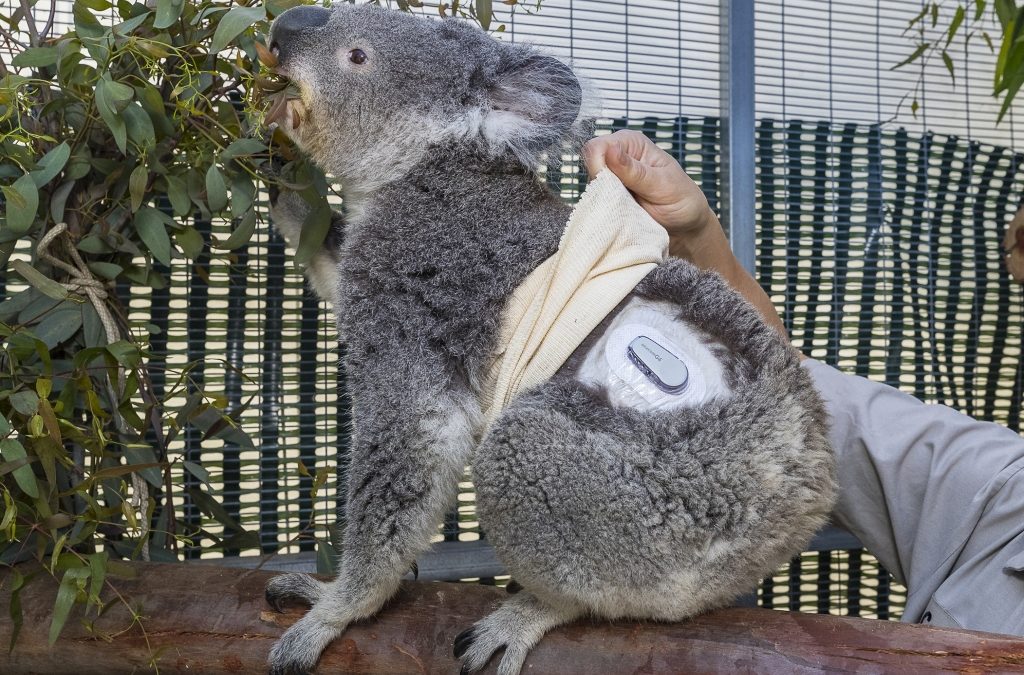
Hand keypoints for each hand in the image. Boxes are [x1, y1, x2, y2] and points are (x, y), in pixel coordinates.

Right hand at [582, 130, 716, 242]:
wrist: (686, 229)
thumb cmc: (682, 200)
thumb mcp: (662, 185)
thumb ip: (635, 171)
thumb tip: (610, 150)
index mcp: (631, 144)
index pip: (597, 147)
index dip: (599, 166)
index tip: (613, 186)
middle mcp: (616, 158)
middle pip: (589, 169)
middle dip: (601, 187)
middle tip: (626, 202)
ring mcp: (610, 181)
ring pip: (589, 190)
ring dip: (604, 203)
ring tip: (628, 211)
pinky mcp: (607, 200)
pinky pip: (594, 207)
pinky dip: (605, 214)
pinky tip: (621, 218)